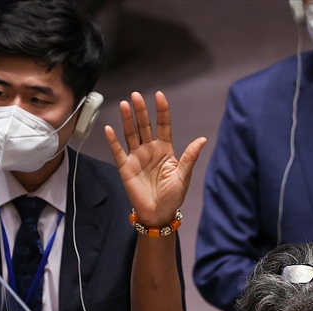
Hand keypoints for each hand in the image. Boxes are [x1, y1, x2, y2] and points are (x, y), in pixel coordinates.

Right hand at [104, 91, 206, 227]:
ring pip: (131, 134)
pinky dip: (113, 141)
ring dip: (127, 120)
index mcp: (165, 149)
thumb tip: (202, 139)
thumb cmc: (173, 196)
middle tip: (136, 95)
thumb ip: (190, 157)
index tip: (159, 96)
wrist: (159, 213)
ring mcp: (137, 157)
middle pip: (144, 126)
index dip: (161, 111)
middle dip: (140, 111)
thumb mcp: (183, 175)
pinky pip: (118, 151)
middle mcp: (150, 150)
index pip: (163, 125)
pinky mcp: (125, 167)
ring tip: (124, 104)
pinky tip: (109, 128)